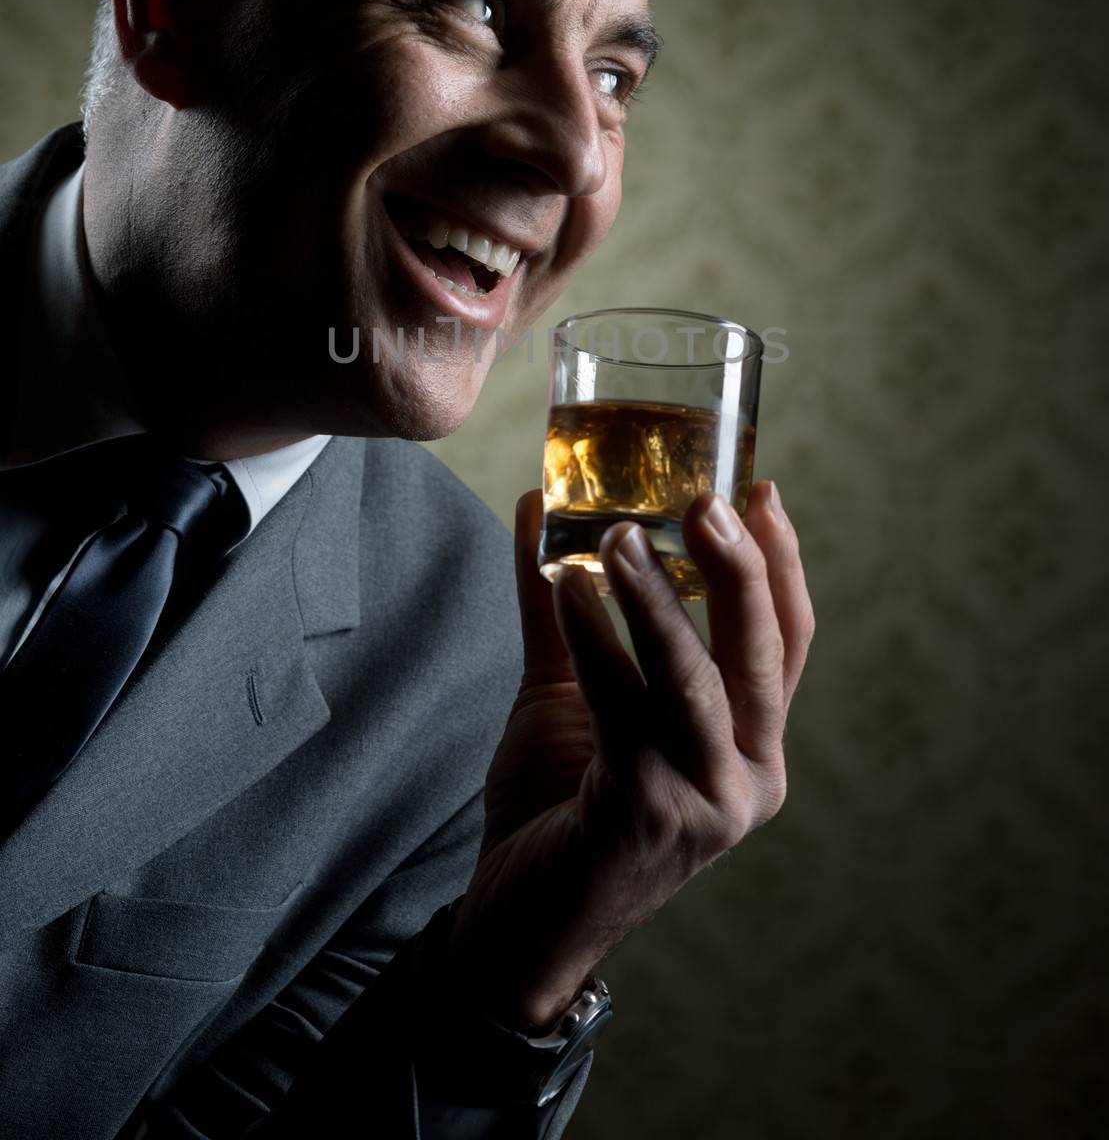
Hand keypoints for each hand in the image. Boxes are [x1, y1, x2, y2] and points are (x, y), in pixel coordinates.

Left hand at [445, 481, 813, 1030]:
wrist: (522, 923)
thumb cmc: (559, 801)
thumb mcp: (570, 689)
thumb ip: (562, 603)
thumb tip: (535, 504)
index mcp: (751, 742)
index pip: (789, 640)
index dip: (781, 563)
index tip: (759, 489)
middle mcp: (750, 774)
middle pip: (764, 653)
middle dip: (742, 568)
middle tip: (705, 500)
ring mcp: (707, 802)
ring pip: (697, 679)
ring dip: (658, 600)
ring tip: (621, 535)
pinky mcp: (649, 817)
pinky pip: (627, 709)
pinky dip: (600, 643)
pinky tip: (569, 590)